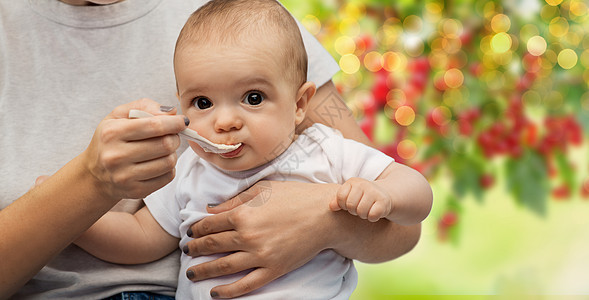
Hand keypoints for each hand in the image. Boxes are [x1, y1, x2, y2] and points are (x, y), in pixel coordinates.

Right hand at [81, 99, 187, 200]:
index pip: (154, 126)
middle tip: (171, 136)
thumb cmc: (111, 139)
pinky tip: (159, 163)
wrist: (95, 174)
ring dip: (172, 153)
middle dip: (174, 138)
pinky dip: (169, 168)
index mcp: (112, 133)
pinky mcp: (135, 191)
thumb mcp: (119, 115)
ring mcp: (125, 176)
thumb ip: (145, 106)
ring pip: (169, 162)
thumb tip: (172, 112)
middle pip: (165, 144)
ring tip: (163, 150)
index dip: (174, 123)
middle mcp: (115, 156)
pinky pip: (167, 177)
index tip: (182, 121)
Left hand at [183, 181, 340, 298]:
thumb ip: (235, 199)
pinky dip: (227, 291)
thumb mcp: (263, 188)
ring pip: (223, 266)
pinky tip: (214, 293)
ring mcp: (260, 255)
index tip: (191, 233)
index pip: (209, 224)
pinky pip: (245, 284)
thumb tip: (211, 209)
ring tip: (192, 273)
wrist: (326, 215)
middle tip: (187, 251)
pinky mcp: (273, 269)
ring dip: (203, 270)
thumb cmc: (296, 196)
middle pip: (212, 245)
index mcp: (243, 213)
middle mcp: (248, 236)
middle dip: (195, 249)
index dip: (196, 229)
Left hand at [329, 177, 391, 221]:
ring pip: (361, 212)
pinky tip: (374, 213)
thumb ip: (338, 201)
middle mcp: (363, 184)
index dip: (343, 205)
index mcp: (352, 182)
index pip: (341, 197)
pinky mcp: (384, 201)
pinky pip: (372, 215)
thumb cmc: (361, 198)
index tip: (348, 205)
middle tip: (358, 208)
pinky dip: (372, 218)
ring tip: (366, 210)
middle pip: (350, 205)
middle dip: (353, 211)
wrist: (384, 196)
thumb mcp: (349, 196)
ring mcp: (374, 192)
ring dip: (363, 215)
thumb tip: (331, 207)